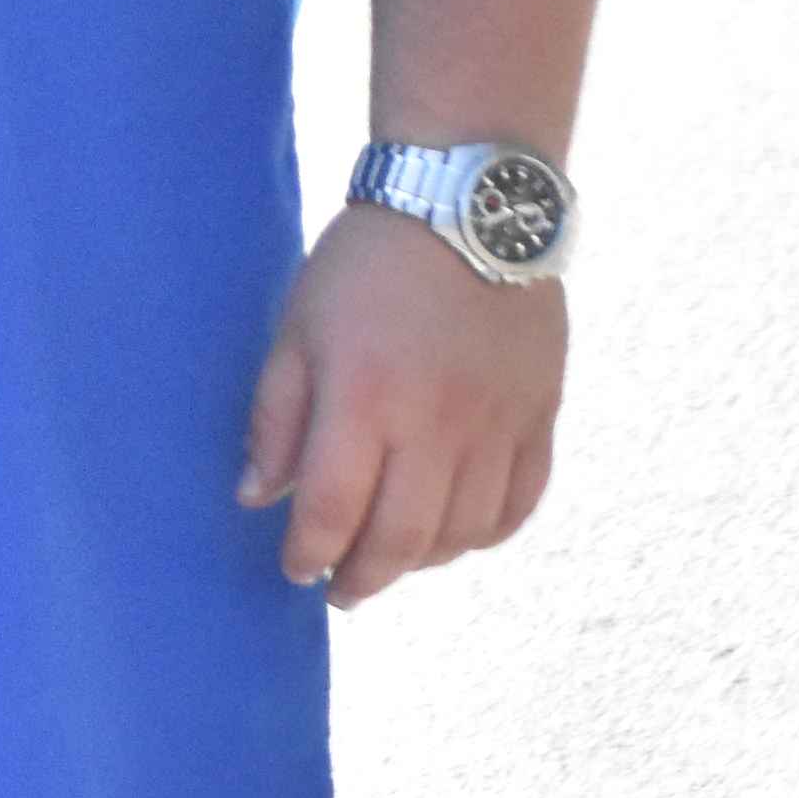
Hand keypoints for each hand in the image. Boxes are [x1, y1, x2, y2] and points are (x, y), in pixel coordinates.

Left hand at [238, 203, 563, 606]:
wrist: (466, 207)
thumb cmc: (364, 265)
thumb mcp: (297, 328)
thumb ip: (277, 417)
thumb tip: (257, 497)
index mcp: (365, 399)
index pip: (333, 509)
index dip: (309, 554)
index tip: (295, 570)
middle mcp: (436, 424)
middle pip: (403, 539)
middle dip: (364, 577)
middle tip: (341, 590)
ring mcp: (497, 425)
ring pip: (464, 533)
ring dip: (423, 563)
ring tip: (391, 560)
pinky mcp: (541, 416)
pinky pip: (520, 504)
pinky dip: (486, 534)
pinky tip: (456, 535)